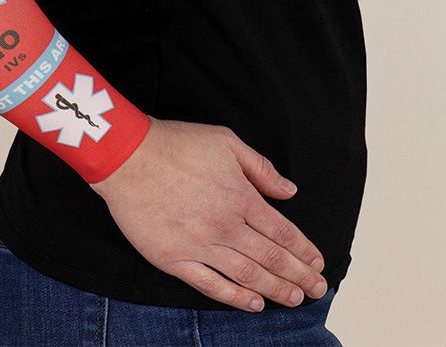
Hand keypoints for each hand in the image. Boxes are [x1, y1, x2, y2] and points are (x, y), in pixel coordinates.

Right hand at [90, 117, 327, 311]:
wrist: (127, 157)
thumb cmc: (176, 144)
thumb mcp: (226, 142)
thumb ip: (261, 168)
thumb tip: (289, 191)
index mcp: (241, 197)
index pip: (283, 232)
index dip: (305, 251)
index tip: (318, 263)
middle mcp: (225, 225)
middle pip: (272, 259)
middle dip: (300, 277)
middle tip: (317, 290)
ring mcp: (199, 245)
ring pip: (247, 276)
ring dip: (276, 290)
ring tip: (294, 300)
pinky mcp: (174, 259)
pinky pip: (211, 285)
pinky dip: (235, 298)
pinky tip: (254, 304)